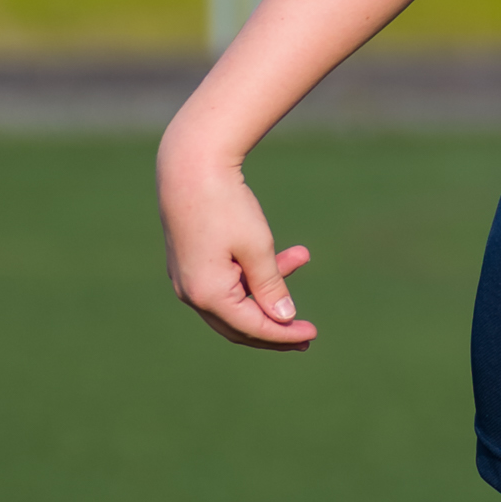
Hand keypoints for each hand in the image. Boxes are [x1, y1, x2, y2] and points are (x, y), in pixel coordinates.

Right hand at [158, 149, 315, 351]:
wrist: (188, 165)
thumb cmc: (225, 205)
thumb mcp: (257, 248)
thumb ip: (271, 287)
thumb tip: (283, 319)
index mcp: (207, 295)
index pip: (252, 327)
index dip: (284, 335)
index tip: (313, 334)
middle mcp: (191, 293)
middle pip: (239, 324)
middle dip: (275, 328)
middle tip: (307, 336)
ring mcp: (187, 279)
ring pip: (235, 300)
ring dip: (269, 288)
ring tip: (302, 258)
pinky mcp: (190, 263)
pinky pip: (227, 281)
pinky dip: (253, 273)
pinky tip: (288, 252)